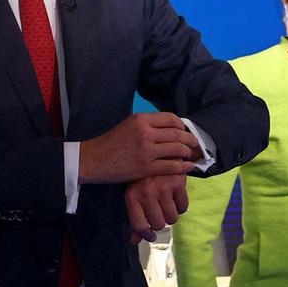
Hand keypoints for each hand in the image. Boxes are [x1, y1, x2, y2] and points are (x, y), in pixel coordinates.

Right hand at [79, 113, 200, 183]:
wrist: (92, 159)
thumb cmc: (110, 142)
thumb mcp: (128, 124)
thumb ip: (148, 125)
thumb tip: (170, 128)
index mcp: (141, 119)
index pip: (171, 119)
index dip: (182, 126)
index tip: (185, 131)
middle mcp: (145, 133)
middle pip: (177, 134)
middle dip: (190, 139)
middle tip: (195, 144)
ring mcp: (146, 151)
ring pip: (177, 149)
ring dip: (188, 152)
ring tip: (191, 155)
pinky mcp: (146, 167)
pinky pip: (171, 166)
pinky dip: (183, 166)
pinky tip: (188, 167)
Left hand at [125, 175, 188, 241]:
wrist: (159, 152)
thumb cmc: (144, 177)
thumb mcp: (135, 194)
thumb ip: (135, 218)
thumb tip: (134, 241)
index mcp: (132, 196)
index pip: (139, 226)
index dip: (146, 235)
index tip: (151, 236)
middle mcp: (146, 193)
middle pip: (158, 224)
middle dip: (161, 222)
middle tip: (159, 213)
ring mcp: (163, 188)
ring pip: (172, 218)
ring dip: (171, 215)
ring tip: (167, 204)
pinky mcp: (178, 184)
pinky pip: (183, 208)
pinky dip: (181, 206)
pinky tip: (175, 196)